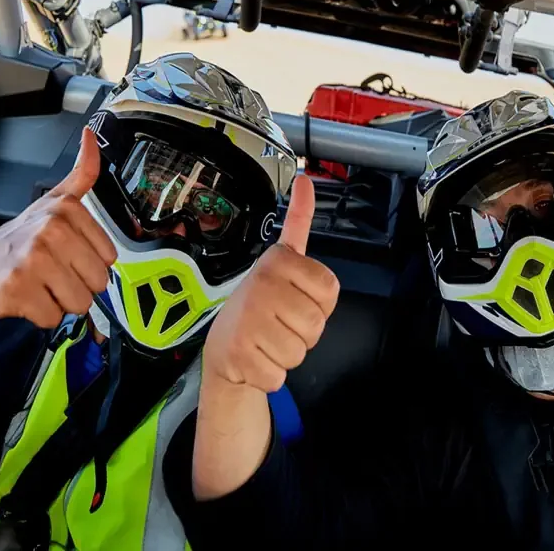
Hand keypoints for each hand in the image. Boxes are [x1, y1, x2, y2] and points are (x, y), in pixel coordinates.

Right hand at [0, 127, 117, 327]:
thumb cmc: (14, 240)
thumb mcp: (50, 202)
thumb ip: (81, 175)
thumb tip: (92, 137)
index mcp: (66, 210)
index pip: (109, 258)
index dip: (88, 264)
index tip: (66, 255)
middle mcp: (52, 230)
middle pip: (98, 282)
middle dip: (76, 285)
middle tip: (51, 273)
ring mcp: (34, 259)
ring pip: (79, 302)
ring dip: (60, 301)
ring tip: (39, 284)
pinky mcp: (19, 289)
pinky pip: (53, 317)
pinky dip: (40, 315)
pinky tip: (25, 296)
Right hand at [202, 175, 339, 392]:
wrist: (224, 346)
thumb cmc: (262, 304)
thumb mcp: (282, 260)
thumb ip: (299, 222)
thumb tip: (306, 179)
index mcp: (277, 260)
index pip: (330, 289)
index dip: (320, 302)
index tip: (297, 296)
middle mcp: (261, 284)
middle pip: (316, 325)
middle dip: (304, 332)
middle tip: (280, 322)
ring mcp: (248, 319)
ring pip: (300, 351)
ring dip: (288, 353)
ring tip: (267, 338)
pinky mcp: (239, 353)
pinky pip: (280, 375)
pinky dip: (271, 374)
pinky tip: (255, 357)